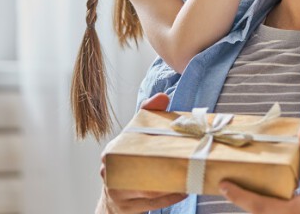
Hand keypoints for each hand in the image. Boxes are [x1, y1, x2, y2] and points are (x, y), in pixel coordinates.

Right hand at [97, 93, 186, 213]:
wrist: (115, 201)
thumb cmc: (129, 166)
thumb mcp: (133, 142)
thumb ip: (147, 116)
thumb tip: (163, 96)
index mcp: (112, 151)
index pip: (130, 139)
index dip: (152, 135)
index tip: (175, 133)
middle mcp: (109, 171)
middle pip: (140, 165)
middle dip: (165, 162)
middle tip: (188, 156)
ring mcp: (116, 191)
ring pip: (147, 187)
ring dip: (170, 183)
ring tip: (190, 175)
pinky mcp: (126, 208)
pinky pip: (151, 203)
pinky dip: (169, 197)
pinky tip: (184, 190)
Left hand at [218, 124, 299, 213]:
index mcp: (290, 213)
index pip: (258, 205)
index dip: (239, 195)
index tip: (223, 185)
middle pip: (255, 213)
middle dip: (240, 199)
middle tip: (226, 183)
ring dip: (251, 205)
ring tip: (237, 189)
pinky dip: (262, 210)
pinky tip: (258, 198)